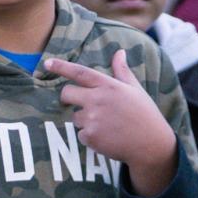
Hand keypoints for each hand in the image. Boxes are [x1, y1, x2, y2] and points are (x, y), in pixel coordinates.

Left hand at [46, 50, 176, 194]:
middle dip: (68, 97)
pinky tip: (106, 136)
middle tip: (80, 102)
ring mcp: (93, 119)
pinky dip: (89, 136)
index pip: (80, 73)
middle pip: (67, 94)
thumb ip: (122, 71)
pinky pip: (80, 134)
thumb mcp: (135, 89)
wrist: (150, 145)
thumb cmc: (144, 114)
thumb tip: (119, 52)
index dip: (61, 67)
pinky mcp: (90, 137)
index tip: (47, 63)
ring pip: (75, 116)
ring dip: (85, 119)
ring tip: (106, 124)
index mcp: (109, 86)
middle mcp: (98, 100)